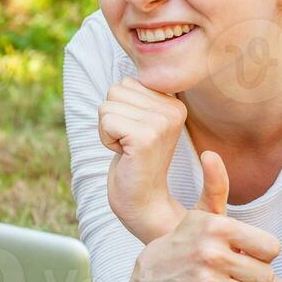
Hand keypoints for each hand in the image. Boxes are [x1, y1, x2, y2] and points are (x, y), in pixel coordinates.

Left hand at [98, 76, 186, 242]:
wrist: (144, 204)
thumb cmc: (135, 163)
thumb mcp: (141, 123)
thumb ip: (137, 97)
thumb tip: (123, 78)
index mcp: (175, 103)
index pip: (127, 82)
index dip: (121, 110)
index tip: (135, 136)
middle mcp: (174, 109)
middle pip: (115, 90)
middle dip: (112, 118)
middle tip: (130, 144)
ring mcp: (161, 123)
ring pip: (107, 104)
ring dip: (108, 129)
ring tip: (128, 149)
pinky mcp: (145, 137)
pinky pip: (105, 119)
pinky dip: (106, 139)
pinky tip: (124, 155)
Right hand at [126, 150, 280, 281]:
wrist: (149, 276)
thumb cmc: (185, 242)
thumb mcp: (200, 214)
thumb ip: (216, 186)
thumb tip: (211, 153)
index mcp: (217, 226)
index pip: (272, 248)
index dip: (263, 254)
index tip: (246, 254)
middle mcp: (211, 252)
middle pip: (266, 276)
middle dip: (255, 279)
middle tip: (235, 274)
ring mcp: (205, 281)